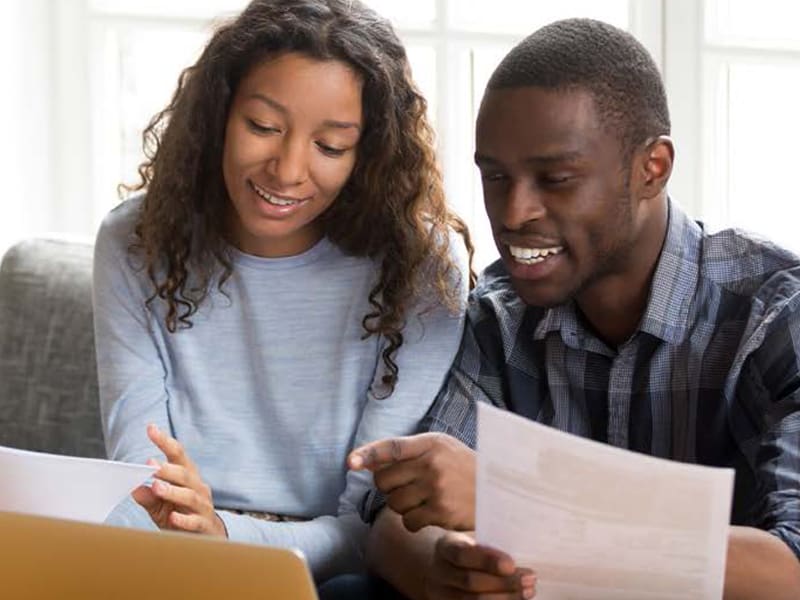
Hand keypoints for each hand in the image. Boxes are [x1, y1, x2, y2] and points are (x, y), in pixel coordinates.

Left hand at [132, 424, 226, 536]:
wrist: (207, 539)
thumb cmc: (180, 517)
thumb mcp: (161, 507)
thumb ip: (149, 498)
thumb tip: (134, 488)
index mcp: (187, 477)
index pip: (178, 455)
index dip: (164, 441)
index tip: (150, 428)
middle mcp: (198, 487)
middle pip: (185, 474)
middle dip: (168, 468)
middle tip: (150, 464)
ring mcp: (203, 506)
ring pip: (190, 495)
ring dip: (173, 491)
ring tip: (157, 487)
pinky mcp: (204, 525)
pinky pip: (195, 521)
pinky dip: (184, 519)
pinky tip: (173, 517)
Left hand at [348, 432, 475, 530]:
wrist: (499, 490)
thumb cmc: (463, 467)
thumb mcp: (440, 448)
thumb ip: (407, 451)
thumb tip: (366, 461)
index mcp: (431, 443)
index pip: (392, 447)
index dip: (368, 454)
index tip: (350, 462)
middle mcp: (432, 464)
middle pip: (384, 480)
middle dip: (388, 486)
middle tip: (406, 486)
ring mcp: (436, 489)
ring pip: (394, 503)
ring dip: (402, 505)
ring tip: (422, 499)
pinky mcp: (441, 512)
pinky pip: (409, 521)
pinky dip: (414, 521)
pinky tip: (429, 513)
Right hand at [427, 531, 535, 598]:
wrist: (434, 564)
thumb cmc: (463, 548)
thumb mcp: (468, 539)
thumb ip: (487, 546)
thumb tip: (521, 554)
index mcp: (444, 547)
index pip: (462, 554)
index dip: (486, 560)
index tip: (511, 564)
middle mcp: (440, 572)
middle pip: (470, 582)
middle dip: (504, 582)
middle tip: (530, 578)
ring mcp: (442, 594)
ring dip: (505, 598)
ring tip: (528, 591)